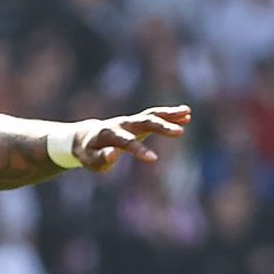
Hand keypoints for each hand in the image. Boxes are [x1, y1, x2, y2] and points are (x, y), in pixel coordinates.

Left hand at [76, 104, 191, 173]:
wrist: (86, 137)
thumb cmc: (89, 153)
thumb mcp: (90, 160)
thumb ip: (101, 158)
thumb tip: (113, 155)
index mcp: (108, 134)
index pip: (125, 141)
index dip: (138, 150)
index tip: (154, 159)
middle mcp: (122, 123)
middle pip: (143, 122)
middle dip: (161, 127)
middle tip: (180, 133)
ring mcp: (131, 121)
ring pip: (151, 115)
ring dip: (169, 114)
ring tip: (187, 114)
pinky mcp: (138, 121)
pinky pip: (154, 116)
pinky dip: (169, 114)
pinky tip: (187, 114)